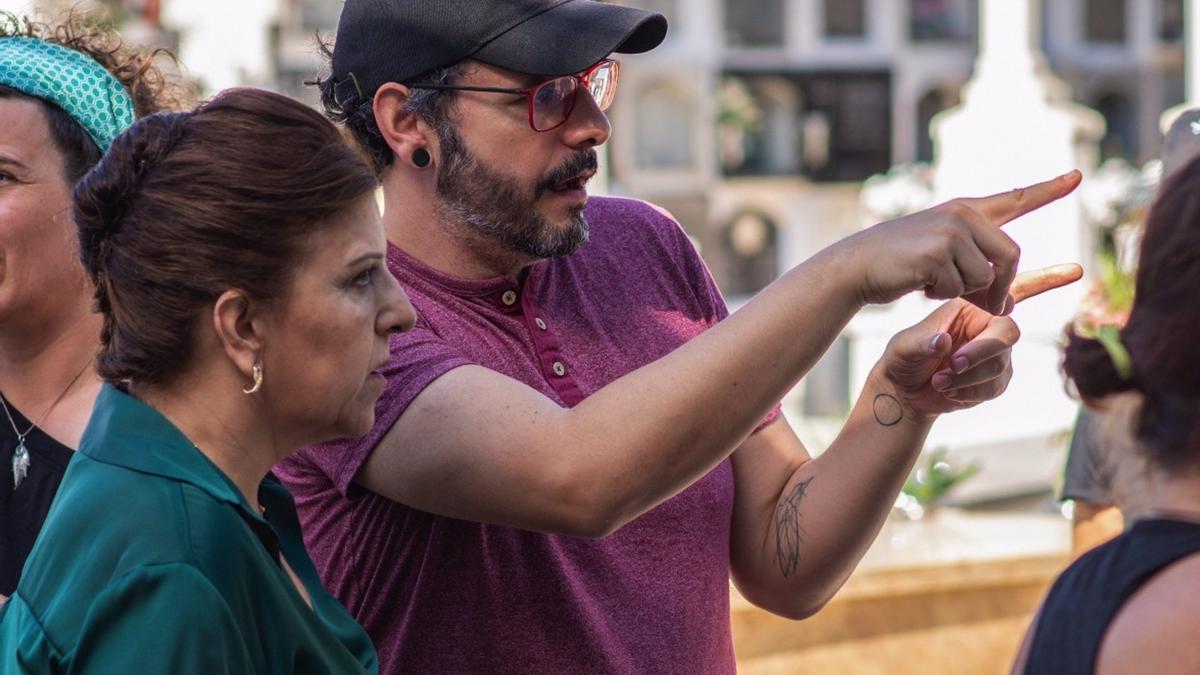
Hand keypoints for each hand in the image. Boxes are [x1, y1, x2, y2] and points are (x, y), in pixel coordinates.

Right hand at [848, 171, 1081, 314]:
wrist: (856, 265)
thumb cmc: (898, 264)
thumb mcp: (941, 255)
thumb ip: (976, 265)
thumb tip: (1007, 299)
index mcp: (965, 210)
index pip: (1015, 198)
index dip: (1049, 189)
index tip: (1078, 176)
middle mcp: (962, 215)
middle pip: (1011, 256)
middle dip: (1000, 287)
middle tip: (986, 305)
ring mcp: (950, 232)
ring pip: (985, 277)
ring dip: (963, 292)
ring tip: (932, 283)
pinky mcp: (937, 252)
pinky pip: (960, 288)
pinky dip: (943, 296)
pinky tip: (919, 284)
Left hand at [878, 264, 1083, 420]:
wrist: (904, 390)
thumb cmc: (903, 358)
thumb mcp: (903, 347)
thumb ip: (921, 344)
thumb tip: (944, 343)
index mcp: (971, 304)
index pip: (1011, 291)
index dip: (1046, 279)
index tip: (1077, 270)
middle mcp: (989, 325)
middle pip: (1007, 333)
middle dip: (982, 352)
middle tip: (952, 365)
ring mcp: (997, 354)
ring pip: (1000, 364)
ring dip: (968, 377)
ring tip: (939, 380)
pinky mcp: (997, 379)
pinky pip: (995, 387)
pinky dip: (969, 392)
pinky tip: (948, 391)